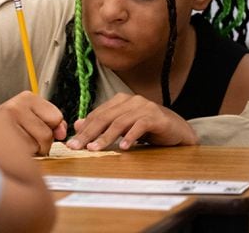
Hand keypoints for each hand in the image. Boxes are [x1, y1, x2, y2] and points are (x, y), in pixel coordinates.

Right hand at [0, 91, 66, 155]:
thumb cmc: (13, 125)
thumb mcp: (34, 116)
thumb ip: (53, 121)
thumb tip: (62, 133)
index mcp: (27, 97)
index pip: (56, 117)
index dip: (53, 128)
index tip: (41, 128)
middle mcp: (15, 106)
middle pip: (47, 135)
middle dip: (43, 143)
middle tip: (28, 138)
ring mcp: (6, 123)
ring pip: (36, 147)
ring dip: (32, 151)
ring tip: (19, 143)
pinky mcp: (0, 140)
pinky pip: (24, 156)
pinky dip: (22, 157)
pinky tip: (13, 148)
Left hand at [65, 93, 197, 150]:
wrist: (177, 130)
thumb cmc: (148, 128)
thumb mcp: (122, 126)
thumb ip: (103, 123)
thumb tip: (78, 124)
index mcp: (120, 100)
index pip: (97, 114)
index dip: (84, 128)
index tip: (71, 142)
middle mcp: (131, 101)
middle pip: (105, 117)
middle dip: (89, 133)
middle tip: (77, 146)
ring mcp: (144, 107)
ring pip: (120, 122)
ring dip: (106, 136)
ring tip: (95, 149)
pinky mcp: (156, 117)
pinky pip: (140, 126)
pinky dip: (130, 136)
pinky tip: (123, 147)